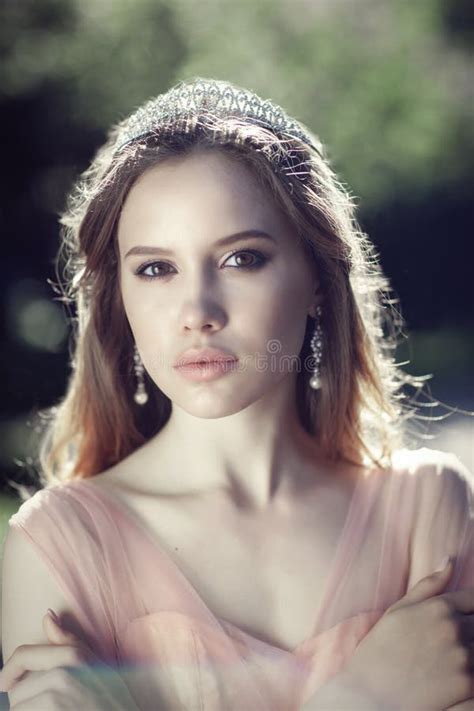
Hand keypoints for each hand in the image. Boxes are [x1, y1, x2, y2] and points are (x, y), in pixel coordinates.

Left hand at [0, 610, 137, 709]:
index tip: (4, 683)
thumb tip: (47, 615)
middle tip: (50, 706)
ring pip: (19, 709)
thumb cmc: (112, 696)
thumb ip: (68, 640)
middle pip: (17, 690)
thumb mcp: (94, 662)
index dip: (8, 670)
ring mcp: (57, 700)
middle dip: (26, 700)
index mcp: (72, 656)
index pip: (23, 655)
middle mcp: (63, 675)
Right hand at [341, 558, 473, 710]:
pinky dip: (471, 667)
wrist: (370, 696)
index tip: (462, 617)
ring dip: (471, 646)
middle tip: (448, 641)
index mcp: (438, 607)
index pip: (473, 598)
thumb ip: (428, 585)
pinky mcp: (469, 684)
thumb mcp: (398, 611)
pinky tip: (454, 673)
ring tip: (449, 656)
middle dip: (470, 627)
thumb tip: (449, 560)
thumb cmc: (379, 652)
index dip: (470, 607)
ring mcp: (464, 657)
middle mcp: (454, 628)